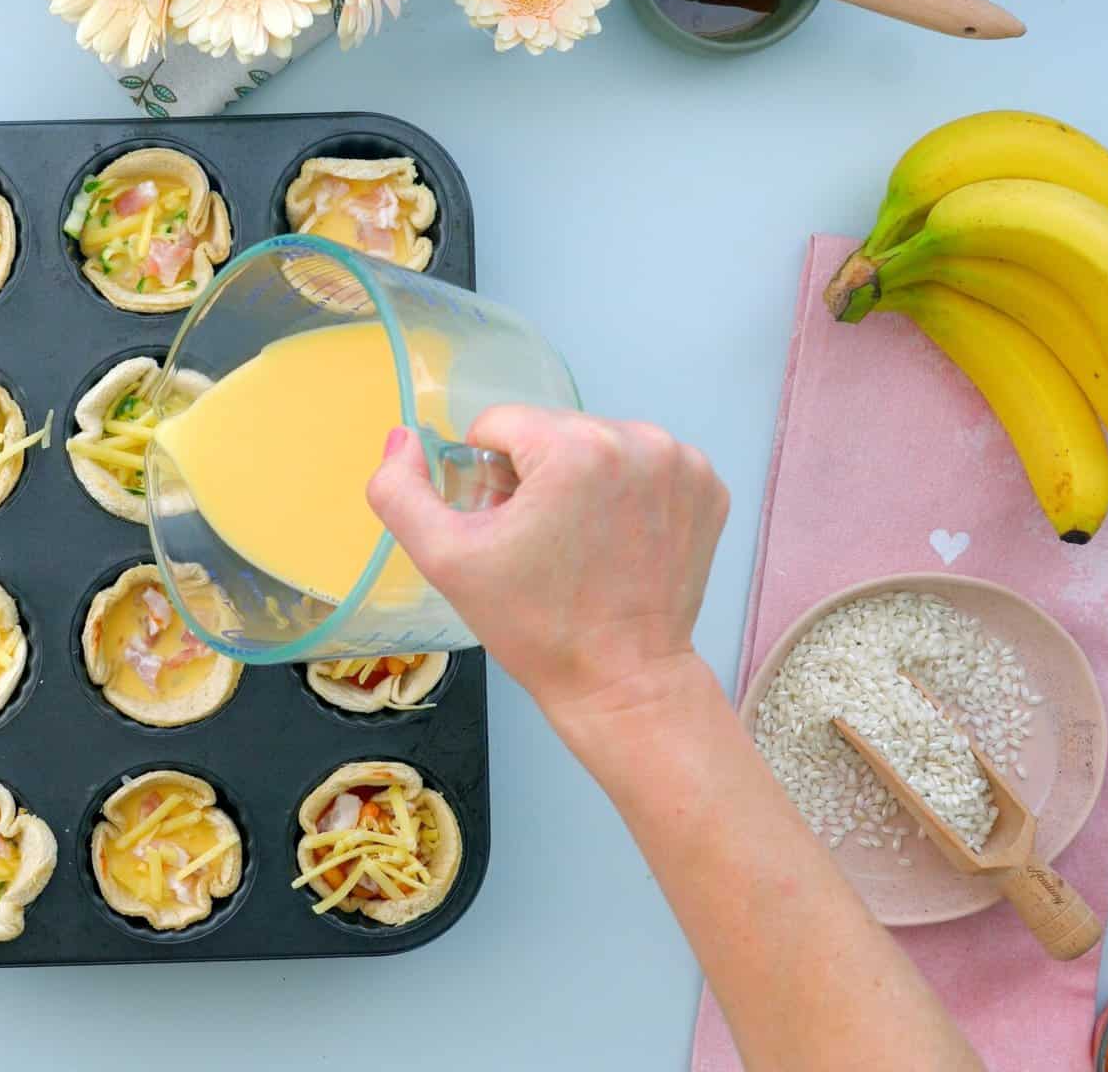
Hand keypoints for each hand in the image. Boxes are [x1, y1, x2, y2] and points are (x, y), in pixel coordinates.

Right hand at [366, 407, 729, 733]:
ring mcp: (681, 462)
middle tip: (541, 544)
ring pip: (596, 443)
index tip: (508, 530)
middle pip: (550, 431)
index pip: (498, 426)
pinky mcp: (708, 485)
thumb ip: (399, 491)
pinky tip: (619, 541)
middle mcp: (637, 439)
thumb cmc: (535, 625)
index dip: (488, 479)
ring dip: (580, 481)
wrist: (623, 681)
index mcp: (573, 448)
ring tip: (581, 544)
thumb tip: (402, 438)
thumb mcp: (445, 559)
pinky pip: (643, 464)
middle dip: (535, 476)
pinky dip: (626, 492)